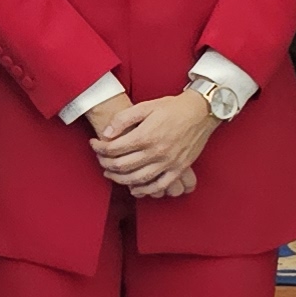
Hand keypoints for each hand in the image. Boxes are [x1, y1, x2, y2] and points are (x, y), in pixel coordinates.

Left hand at [90, 88, 216, 197]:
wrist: (201, 112)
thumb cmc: (172, 107)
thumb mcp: (145, 106)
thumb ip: (123, 119)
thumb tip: (107, 133)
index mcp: (146, 135)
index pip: (114, 148)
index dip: (99, 148)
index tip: (94, 144)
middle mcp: (156, 152)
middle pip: (123, 166)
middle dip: (106, 164)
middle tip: (99, 159)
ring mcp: (169, 162)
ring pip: (138, 179)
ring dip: (120, 179)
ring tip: (110, 173)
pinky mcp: (179, 169)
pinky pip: (160, 185)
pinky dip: (145, 190)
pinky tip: (134, 188)